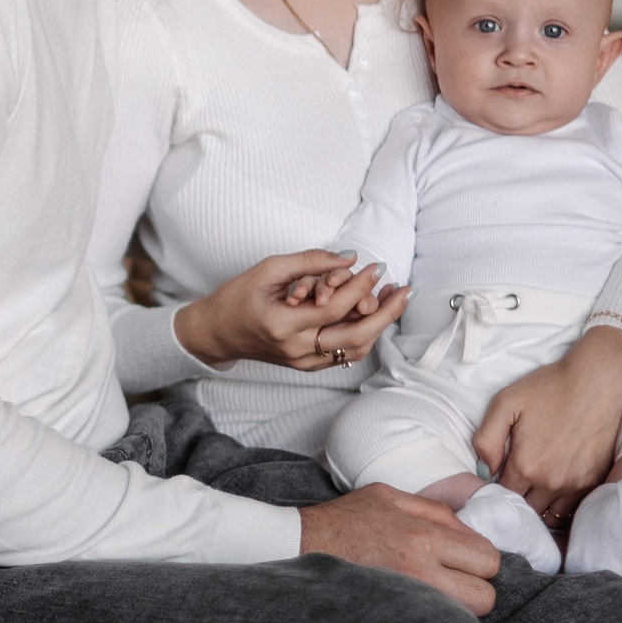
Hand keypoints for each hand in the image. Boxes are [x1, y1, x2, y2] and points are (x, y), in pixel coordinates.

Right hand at [174, 251, 409, 372]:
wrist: (216, 333)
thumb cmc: (236, 297)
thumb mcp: (267, 269)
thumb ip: (309, 261)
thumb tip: (348, 256)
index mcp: (282, 325)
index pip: (334, 308)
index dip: (360, 287)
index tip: (376, 267)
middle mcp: (296, 349)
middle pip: (355, 337)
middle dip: (386, 313)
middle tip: (405, 290)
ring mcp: (303, 362)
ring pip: (355, 350)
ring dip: (379, 325)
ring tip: (394, 300)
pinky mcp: (307, 366)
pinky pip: (344, 354)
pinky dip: (363, 335)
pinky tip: (373, 314)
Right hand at [299, 484, 499, 614]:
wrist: (301, 544)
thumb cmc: (346, 519)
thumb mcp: (392, 496)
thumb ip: (438, 512)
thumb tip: (472, 533)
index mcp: (423, 537)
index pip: (487, 560)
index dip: (481, 559)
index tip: (464, 558)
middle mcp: (420, 572)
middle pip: (484, 597)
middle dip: (476, 587)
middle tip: (455, 578)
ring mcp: (408, 600)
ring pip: (465, 619)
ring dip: (458, 607)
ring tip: (436, 592)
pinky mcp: (394, 616)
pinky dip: (435, 618)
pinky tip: (419, 604)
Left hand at [478, 325, 621, 524]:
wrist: (599, 381)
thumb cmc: (550, 387)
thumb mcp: (506, 403)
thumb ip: (486, 440)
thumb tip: (485, 470)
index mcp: (525, 465)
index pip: (503, 495)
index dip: (497, 489)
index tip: (499, 478)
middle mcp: (551, 481)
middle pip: (526, 508)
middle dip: (517, 500)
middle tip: (516, 484)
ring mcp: (575, 484)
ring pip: (550, 513)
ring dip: (539, 505)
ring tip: (534, 489)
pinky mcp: (595, 480)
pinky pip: (572, 507)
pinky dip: (561, 503)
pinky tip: (555, 488)